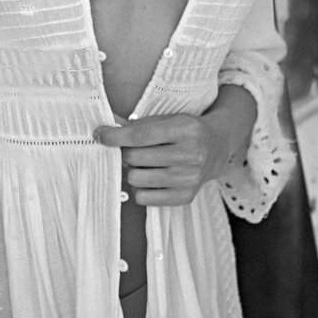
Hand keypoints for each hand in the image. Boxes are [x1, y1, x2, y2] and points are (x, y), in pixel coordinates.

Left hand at [94, 112, 235, 206]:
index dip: (115, 137)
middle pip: (135, 158)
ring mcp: (188, 179)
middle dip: (125, 153)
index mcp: (185, 130)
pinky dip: (140, 187)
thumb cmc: (186, 131)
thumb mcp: (168, 119)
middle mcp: (189, 155)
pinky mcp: (185, 197)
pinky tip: (150, 177)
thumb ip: (138, 125)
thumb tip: (107, 131)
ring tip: (142, 163)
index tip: (100, 135)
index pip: (140, 136)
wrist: (217, 148)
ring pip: (136, 179)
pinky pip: (144, 198)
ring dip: (132, 170)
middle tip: (130, 150)